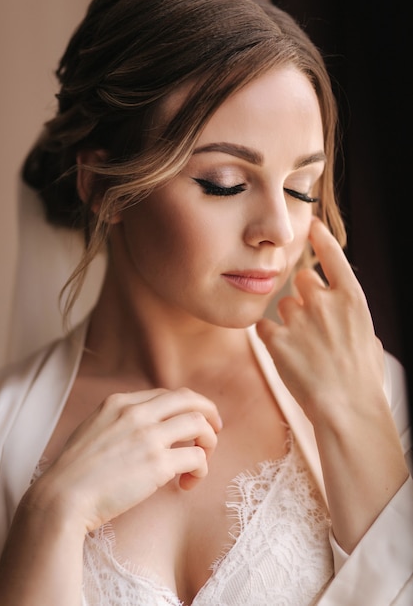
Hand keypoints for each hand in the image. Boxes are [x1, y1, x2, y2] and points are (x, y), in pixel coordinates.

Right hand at [31, 388, 221, 533]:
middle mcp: (137, 413)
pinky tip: (187, 483)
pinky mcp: (158, 464)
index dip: (185, 407)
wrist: (61, 498)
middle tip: (214, 430)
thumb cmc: (73, 472)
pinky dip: (200, 470)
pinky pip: (196, 458)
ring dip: (208, 442)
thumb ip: (119, 421)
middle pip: (190, 399)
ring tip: (200, 461)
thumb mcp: (93, 429)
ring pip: (200, 424)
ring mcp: (149, 437)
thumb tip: (146, 426)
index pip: (166, 394)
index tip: (190, 422)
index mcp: (119, 402)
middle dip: (209, 412)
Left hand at [257, 217, 407, 550]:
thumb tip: (343, 318)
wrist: (346, 411)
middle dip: (303, 293)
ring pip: (282, 304)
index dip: (321, 238)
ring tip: (303, 348)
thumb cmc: (363, 381)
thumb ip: (351, 321)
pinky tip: (285, 354)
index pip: (333, 256)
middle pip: (301, 279)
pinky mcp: (277, 340)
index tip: (311, 223)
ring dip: (288, 319)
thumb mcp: (369, 342)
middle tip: (310, 321)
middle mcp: (325, 302)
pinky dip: (272, 337)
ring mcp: (300, 319)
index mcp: (353, 300)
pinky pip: (265, 327)